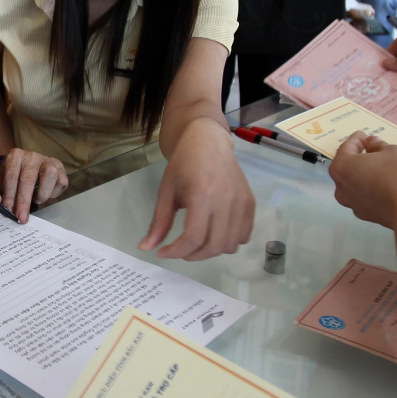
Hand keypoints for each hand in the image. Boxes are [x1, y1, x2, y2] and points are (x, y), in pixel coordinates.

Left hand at [0, 148, 67, 221]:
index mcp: (15, 156)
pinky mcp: (60, 167)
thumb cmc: (15, 172)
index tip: (8, 210)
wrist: (32, 162)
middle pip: (28, 179)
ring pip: (49, 175)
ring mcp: (48, 160)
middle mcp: (32, 156)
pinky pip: (61, 181)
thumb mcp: (2, 175)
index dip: (9, 195)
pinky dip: (54, 192)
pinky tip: (47, 195)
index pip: (11, 176)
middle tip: (22, 217)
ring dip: (43, 192)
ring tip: (37, 201)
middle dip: (24, 200)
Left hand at [139, 118, 254, 259]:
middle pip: (214, 245)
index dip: (177, 251)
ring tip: (197, 242)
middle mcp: (225, 200)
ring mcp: (241, 202)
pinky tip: (215, 233)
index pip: (193, 236)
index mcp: (202, 194)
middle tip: (181, 250)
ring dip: (212, 250)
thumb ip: (159, 222)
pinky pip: (244, 235)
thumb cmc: (184, 164)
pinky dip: (229, 241)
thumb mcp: (166, 191)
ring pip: (231, 244)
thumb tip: (146, 248)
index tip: (164, 253)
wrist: (208, 142)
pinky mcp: (250, 202)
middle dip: (194, 255)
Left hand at [329, 132, 396, 229]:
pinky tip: (386, 184)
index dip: (356, 139)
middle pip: (348, 168)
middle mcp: (342, 188)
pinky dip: (373, 188)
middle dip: (359, 157)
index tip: (364, 134)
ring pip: (356, 184)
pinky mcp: (368, 217)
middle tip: (372, 149)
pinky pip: (367, 196)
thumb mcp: (393, 151)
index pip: (346, 148)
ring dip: (365, 174)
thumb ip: (378, 146)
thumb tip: (371, 144)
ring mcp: (354, 205)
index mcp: (342, 168)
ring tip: (381, 167)